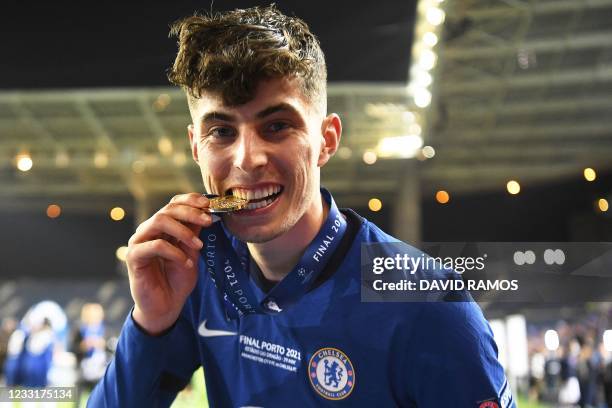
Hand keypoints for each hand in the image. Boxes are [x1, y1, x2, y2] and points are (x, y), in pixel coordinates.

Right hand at [126, 193, 212, 334]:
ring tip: (198, 245)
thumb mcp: (192, 252)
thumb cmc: (177, 279)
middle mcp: (148, 230)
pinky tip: (186, 263)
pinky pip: (154, 246)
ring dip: (183, 231)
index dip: (190, 200)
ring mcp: (138, 242)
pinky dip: (174, 252)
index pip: (174, 204)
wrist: (166, 305)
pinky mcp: (133, 257)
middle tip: (208, 221)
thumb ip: (194, 232)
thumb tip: (206, 211)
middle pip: (167, 210)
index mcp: (162, 227)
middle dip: (190, 213)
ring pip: (159, 221)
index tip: (209, 204)